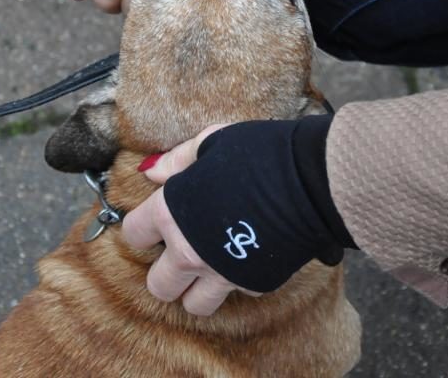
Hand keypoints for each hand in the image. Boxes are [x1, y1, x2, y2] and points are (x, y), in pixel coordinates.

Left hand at [123, 125, 260, 316]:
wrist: (313, 180)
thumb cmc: (260, 153)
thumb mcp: (213, 142)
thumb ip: (178, 160)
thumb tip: (151, 173)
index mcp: (171, 213)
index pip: (134, 234)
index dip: (143, 227)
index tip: (158, 222)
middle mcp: (189, 252)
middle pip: (158, 286)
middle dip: (167, 272)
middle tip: (183, 251)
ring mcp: (222, 274)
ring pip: (194, 305)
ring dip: (198, 290)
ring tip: (212, 266)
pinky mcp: (255, 284)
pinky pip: (238, 292)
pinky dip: (239, 279)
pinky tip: (249, 254)